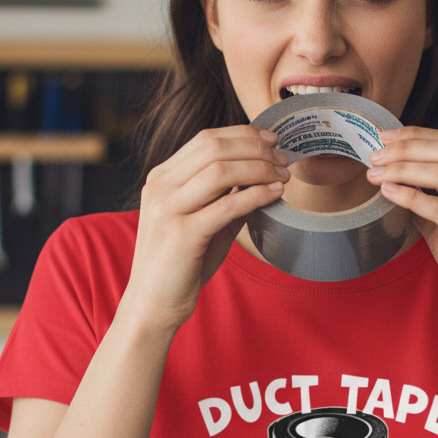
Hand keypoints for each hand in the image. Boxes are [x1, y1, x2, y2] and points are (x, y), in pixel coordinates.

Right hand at [121, 125, 289, 330]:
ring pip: (221, 170)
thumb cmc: (182, 263)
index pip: (206, 139)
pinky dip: (256, 195)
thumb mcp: (205, 221)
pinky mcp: (181, 235)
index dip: (244, 135)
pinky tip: (275, 194)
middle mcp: (160, 187)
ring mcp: (168, 209)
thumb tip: (265, 176)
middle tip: (284, 158)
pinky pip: (226, 205)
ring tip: (283, 176)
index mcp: (162, 178)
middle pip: (213, 147)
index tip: (273, 140)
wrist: (153, 303)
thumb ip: (227, 197)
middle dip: (255, 148)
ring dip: (259, 168)